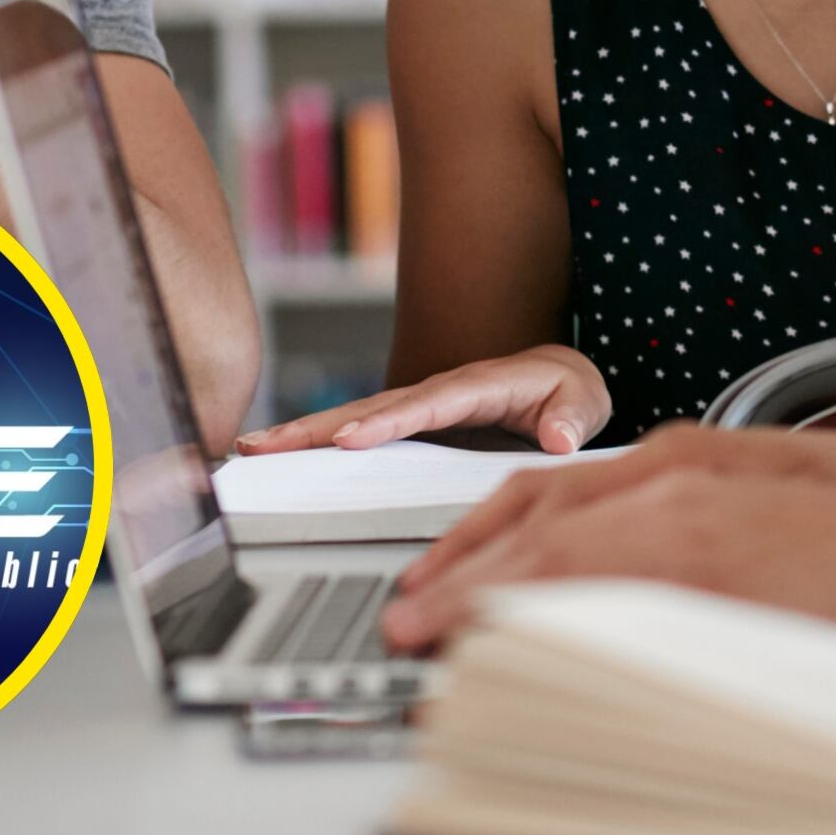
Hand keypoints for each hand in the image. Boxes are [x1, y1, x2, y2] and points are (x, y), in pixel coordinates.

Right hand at [235, 344, 612, 455]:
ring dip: (303, 432)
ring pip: (355, 417)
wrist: (560, 379)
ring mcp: (419, 405)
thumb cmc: (567, 391)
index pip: (428, 404)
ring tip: (253, 448)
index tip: (347, 442)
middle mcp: (439, 391)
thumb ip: (571, 418)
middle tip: (266, 444)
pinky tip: (280, 455)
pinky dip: (318, 441)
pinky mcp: (409, 423)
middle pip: (371, 407)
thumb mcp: (583, 401)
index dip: (386, 423)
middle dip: (317, 426)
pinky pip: (360, 430)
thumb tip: (556, 438)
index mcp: (479, 384)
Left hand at [400, 419, 835, 610]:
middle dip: (459, 562)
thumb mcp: (788, 525)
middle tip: (410, 613)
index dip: (496, 533)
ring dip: (470, 590)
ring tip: (421, 636)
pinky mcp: (696, 561)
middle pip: (531, 511)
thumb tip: (666, 594)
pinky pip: (580, 584)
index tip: (455, 572)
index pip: (564, 488)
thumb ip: (716, 545)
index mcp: (702, 457)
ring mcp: (684, 512)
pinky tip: (483, 642)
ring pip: (539, 545)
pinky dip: (518, 610)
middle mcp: (679, 469)